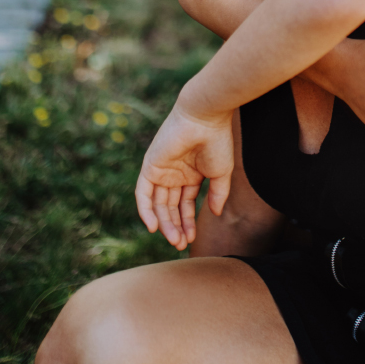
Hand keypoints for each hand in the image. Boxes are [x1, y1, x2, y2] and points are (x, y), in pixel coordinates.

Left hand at [135, 101, 233, 249]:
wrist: (206, 118)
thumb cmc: (217, 142)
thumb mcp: (221, 174)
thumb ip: (217, 195)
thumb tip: (215, 214)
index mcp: (191, 175)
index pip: (185, 205)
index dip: (187, 223)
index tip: (191, 240)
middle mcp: (174, 174)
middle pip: (170, 208)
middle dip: (176, 227)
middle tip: (181, 244)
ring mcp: (161, 170)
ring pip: (158, 204)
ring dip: (164, 224)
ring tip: (174, 240)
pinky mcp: (150, 166)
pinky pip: (143, 193)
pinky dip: (145, 211)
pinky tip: (153, 227)